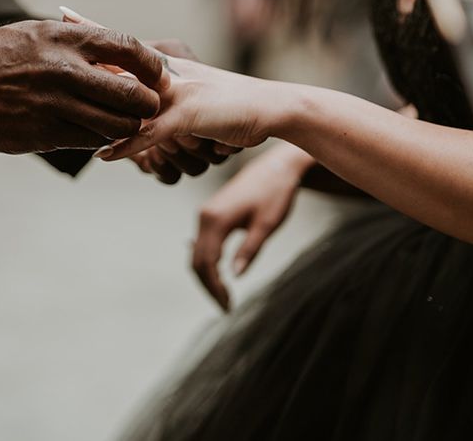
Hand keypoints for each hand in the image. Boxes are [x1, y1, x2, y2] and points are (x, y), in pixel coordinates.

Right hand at [0, 20, 167, 153]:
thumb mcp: (37, 32)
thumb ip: (78, 41)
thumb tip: (118, 55)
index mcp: (66, 40)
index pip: (128, 49)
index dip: (151, 66)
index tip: (157, 76)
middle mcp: (65, 72)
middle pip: (131, 94)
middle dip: (148, 103)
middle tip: (148, 106)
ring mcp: (56, 105)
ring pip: (116, 125)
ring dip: (127, 126)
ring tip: (123, 121)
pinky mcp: (46, 134)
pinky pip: (91, 141)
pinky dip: (100, 138)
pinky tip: (94, 131)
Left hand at [58, 12, 241, 181]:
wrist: (271, 107)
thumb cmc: (232, 105)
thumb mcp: (192, 100)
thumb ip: (163, 103)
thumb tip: (138, 113)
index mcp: (166, 68)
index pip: (123, 45)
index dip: (93, 28)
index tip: (64, 11)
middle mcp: (167, 74)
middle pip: (117, 58)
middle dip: (86, 44)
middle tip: (56, 23)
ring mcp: (176, 93)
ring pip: (127, 96)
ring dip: (95, 101)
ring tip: (62, 101)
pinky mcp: (189, 116)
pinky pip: (151, 132)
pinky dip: (128, 145)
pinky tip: (104, 154)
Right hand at [192, 144, 310, 309]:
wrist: (275, 167)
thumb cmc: (275, 194)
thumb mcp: (267, 225)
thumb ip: (250, 250)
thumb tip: (235, 275)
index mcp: (215, 219)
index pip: (206, 263)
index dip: (214, 287)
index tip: (228, 306)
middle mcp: (204, 216)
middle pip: (196, 260)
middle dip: (208, 286)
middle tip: (226, 306)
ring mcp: (206, 213)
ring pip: (197, 252)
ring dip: (208, 275)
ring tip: (226, 295)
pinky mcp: (211, 213)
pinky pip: (202, 243)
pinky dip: (208, 262)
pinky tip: (218, 275)